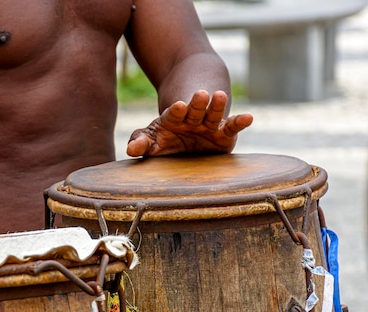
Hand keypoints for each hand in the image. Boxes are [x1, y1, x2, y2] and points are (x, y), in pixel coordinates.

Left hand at [126, 90, 252, 156]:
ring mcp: (209, 125)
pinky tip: (248, 117)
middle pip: (194, 110)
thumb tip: (131, 150)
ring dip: (216, 106)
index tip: (179, 106)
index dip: (176, 111)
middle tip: (200, 94)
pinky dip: (239, 122)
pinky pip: (231, 127)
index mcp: (173, 119)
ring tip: (220, 96)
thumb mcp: (151, 138)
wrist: (187, 131)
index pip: (174, 114)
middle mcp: (192, 119)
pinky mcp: (223, 135)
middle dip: (197, 103)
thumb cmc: (165, 136)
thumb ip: (141, 142)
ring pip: (213, 114)